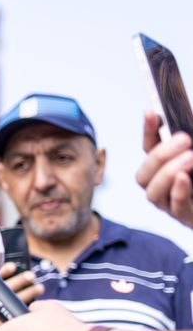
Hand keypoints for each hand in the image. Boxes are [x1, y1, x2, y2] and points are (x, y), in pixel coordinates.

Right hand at [0, 262, 41, 330]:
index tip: (14, 266)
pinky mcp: (2, 327)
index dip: (3, 272)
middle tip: (31, 275)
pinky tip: (37, 304)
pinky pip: (18, 314)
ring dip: (30, 292)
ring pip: (14, 301)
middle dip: (20, 280)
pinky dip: (28, 307)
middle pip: (5, 289)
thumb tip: (14, 276)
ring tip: (39, 287)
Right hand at [136, 112, 192, 226]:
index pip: (148, 148)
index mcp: (165, 168)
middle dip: (159, 156)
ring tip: (190, 158)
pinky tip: (184, 178)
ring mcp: (172, 204)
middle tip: (184, 140)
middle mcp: (162, 187)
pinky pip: (176, 207)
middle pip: (143, 175)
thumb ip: (187, 144)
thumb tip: (175, 126)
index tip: (151, 113)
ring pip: (153, 193)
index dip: (148, 131)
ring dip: (168, 173)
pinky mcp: (187, 217)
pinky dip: (178, 192)